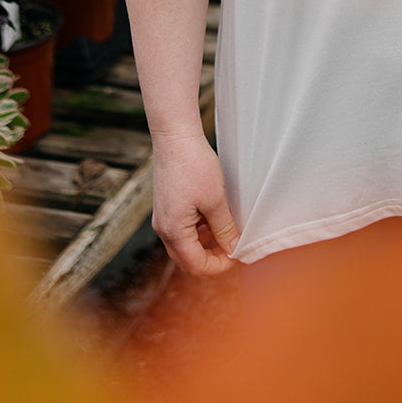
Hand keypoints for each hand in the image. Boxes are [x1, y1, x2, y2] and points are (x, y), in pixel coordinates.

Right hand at [151, 132, 240, 274]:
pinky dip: (199, 230)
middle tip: (234, 248)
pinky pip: (183, 229)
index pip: (196, 265)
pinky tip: (215, 216)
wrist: (175, 137)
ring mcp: (163, 218)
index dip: (219, 266)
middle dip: (212, 258)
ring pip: (186, 244)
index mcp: (173, 231)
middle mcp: (164, 229)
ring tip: (228, 230)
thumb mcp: (215, 200)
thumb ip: (225, 228)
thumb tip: (234, 248)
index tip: (238, 255)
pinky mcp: (167, 207)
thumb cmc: (193, 165)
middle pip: (188, 259)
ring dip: (206, 243)